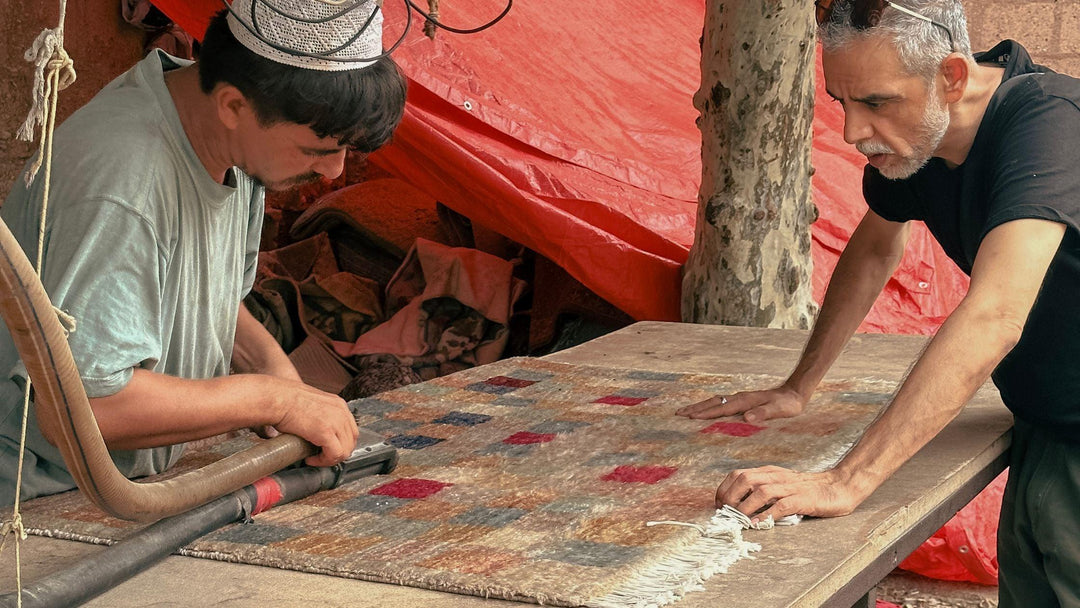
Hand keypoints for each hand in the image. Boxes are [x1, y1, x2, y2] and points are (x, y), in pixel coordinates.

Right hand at [265, 377, 358, 467]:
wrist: (277, 398)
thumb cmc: (286, 400)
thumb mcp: (313, 404)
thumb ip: (322, 416)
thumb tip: (320, 432)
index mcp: (339, 405)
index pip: (351, 430)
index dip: (341, 444)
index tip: (327, 449)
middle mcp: (341, 411)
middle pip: (351, 441)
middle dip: (337, 453)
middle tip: (322, 457)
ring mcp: (335, 421)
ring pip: (344, 451)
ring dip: (330, 459)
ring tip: (314, 458)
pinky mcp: (326, 432)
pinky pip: (333, 455)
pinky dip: (323, 461)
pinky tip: (310, 459)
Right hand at [676, 384, 807, 422]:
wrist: (794, 392)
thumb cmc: (788, 404)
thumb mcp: (779, 410)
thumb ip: (763, 413)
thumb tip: (746, 418)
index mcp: (745, 401)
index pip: (721, 409)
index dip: (705, 413)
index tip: (690, 418)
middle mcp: (739, 398)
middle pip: (712, 402)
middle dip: (695, 408)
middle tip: (678, 414)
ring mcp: (739, 398)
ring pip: (714, 401)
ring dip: (699, 406)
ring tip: (685, 411)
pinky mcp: (741, 400)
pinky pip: (720, 403)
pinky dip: (708, 406)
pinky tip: (705, 410)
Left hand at [716, 466, 864, 521]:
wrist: (839, 486)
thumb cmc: (808, 489)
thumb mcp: (781, 484)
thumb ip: (763, 490)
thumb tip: (738, 505)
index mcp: (769, 472)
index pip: (738, 474)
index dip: (724, 489)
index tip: (718, 504)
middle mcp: (777, 477)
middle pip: (745, 479)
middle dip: (730, 497)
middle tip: (726, 513)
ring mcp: (790, 487)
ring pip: (761, 491)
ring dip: (745, 507)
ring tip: (738, 520)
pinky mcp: (803, 499)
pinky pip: (782, 506)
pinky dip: (767, 515)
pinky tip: (759, 524)